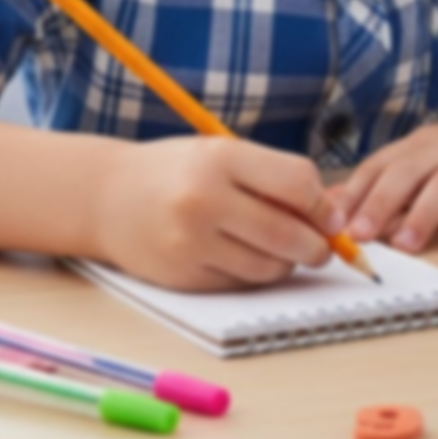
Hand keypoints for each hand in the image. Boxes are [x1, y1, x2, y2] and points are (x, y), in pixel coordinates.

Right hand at [90, 135, 343, 291]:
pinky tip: (244, 256)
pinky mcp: (182, 276)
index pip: (296, 184)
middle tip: (322, 247)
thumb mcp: (222, 155)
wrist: (106, 197)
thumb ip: (274, 177)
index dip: (323, 205)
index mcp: (221, 158)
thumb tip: (330, 213)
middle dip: (316, 245)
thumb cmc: (176, 171)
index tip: (331, 216)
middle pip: (287, 234)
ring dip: (286, 262)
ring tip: (281, 248)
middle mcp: (204, 200)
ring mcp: (191, 242)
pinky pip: (239, 283)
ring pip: (268, 266)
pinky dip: (253, 274)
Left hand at [332, 103, 437, 255]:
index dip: (354, 192)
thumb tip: (338, 209)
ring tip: (406, 244)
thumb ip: (393, 185)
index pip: (381, 164)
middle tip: (359, 234)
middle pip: (409, 171)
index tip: (329, 221)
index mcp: (424, 144)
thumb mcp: (435, 161)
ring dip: (425, 213)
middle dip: (381, 202)